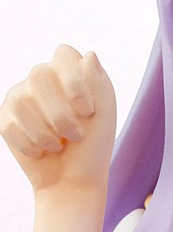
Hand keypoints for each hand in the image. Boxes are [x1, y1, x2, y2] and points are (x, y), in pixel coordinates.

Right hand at [0, 44, 115, 194]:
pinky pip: (10, 124)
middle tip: (76, 134)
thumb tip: (88, 54)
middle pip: (39, 74)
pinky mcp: (6, 119)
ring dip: (46, 131)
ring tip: (61, 145)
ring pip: (22, 100)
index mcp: (71, 72)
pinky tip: (44, 151)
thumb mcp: (104, 111)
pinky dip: (31, 144)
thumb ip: (98, 82)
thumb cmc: (94, 142)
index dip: (73, 81)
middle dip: (59, 111)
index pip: (63, 54)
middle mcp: (44, 78)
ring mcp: (22, 96)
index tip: (87, 111)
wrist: (73, 177)